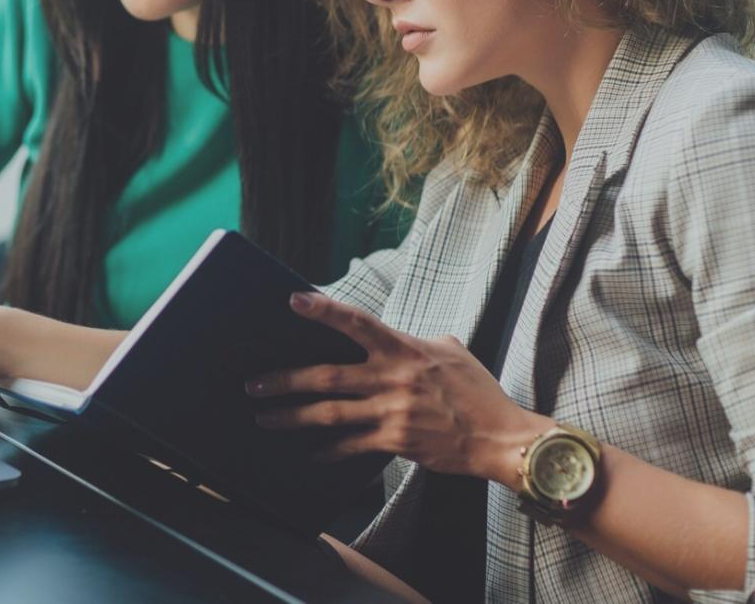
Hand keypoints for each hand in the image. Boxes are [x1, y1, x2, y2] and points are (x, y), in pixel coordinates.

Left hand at [246, 292, 548, 485]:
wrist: (501, 438)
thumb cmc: (478, 392)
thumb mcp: (451, 352)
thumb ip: (417, 341)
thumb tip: (396, 336)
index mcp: (405, 349)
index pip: (358, 323)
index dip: (325, 310)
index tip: (294, 301)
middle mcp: (394, 378)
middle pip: (327, 376)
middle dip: (285, 380)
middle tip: (254, 383)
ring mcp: (393, 412)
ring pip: (330, 414)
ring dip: (292, 416)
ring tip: (265, 418)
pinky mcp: (396, 441)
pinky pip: (351, 445)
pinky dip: (328, 450)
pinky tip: (309, 453)